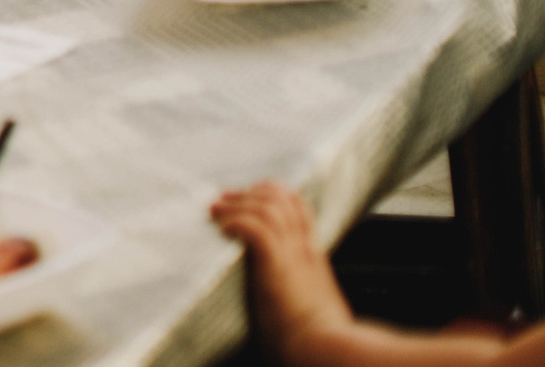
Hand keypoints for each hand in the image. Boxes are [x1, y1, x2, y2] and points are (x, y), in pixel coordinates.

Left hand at [210, 183, 356, 366]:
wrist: (329, 355)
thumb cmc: (318, 342)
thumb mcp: (311, 305)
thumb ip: (296, 289)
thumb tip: (277, 291)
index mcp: (311, 257)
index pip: (296, 208)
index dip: (267, 196)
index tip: (240, 200)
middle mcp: (303, 250)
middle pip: (282, 198)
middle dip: (247, 193)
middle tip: (221, 201)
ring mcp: (293, 257)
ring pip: (268, 207)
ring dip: (236, 205)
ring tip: (215, 214)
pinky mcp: (278, 268)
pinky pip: (256, 229)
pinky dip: (237, 222)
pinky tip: (224, 231)